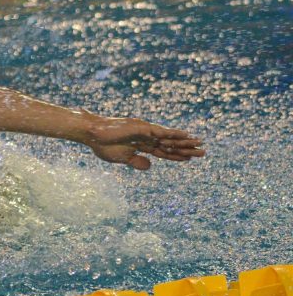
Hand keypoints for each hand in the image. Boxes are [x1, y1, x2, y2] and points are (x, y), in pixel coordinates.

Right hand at [85, 115, 204, 169]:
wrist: (93, 136)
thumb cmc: (103, 146)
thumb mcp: (122, 159)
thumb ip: (136, 162)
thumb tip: (150, 167)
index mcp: (141, 145)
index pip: (163, 152)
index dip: (176, 156)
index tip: (189, 159)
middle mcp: (146, 136)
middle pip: (170, 144)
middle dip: (186, 148)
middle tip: (203, 152)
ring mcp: (145, 131)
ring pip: (169, 138)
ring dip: (185, 141)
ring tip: (200, 144)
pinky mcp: (142, 128)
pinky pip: (161, 132)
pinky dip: (174, 133)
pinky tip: (186, 135)